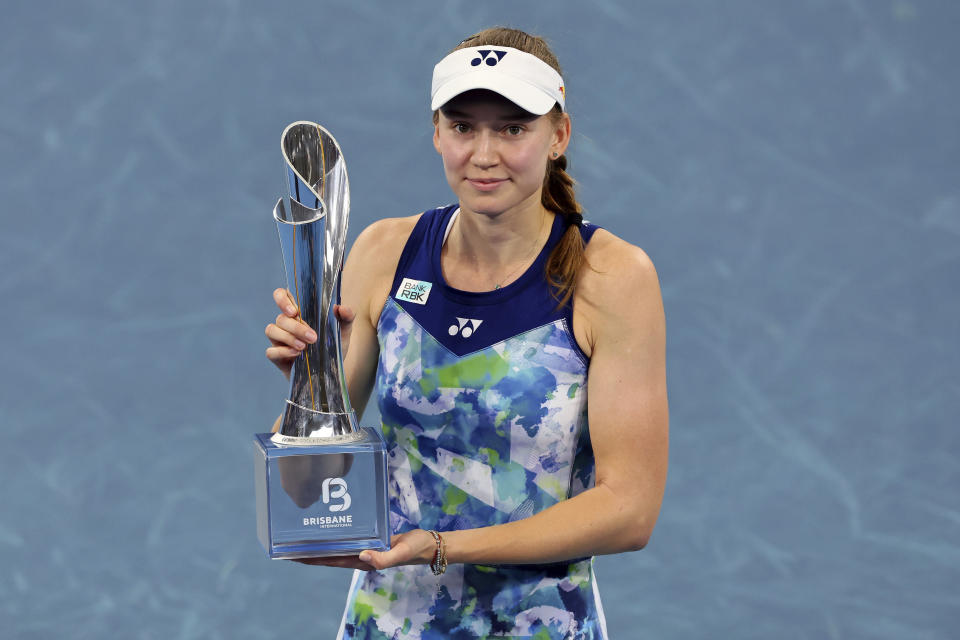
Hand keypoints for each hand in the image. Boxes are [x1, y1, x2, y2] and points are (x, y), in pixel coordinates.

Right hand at [265, 288, 355, 379]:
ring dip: (289, 337)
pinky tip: (297, 355)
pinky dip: (283, 352)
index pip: (282, 296)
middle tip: (314, 337)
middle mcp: (286, 324)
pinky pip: (271, 351)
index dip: (282, 299)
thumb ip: (346, 317)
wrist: (331, 371)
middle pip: (281, 318)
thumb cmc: (333, 346)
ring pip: (271, 330)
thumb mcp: (343, 332)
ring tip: (305, 347)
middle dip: (296, 327)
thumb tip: (341, 307)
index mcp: (299, 313)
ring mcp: (279, 340)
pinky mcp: (277, 357)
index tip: (294, 312)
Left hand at [292, 530, 436, 570]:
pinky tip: (331, 528)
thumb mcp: (402, 552)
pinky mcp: (370, 539)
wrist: (427, 545)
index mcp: (363, 561)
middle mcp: (360, 556)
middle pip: (329, 555)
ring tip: (302, 536)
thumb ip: (384, 557)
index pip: (331, 560)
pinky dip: (337, 535)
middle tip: (288, 543)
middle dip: (310, 552)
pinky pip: (349, 538)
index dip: (312, 558)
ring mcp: (364, 548)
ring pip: (337, 547)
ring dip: (321, 544)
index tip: (292, 554)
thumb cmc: (415, 549)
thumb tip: (362, 555)